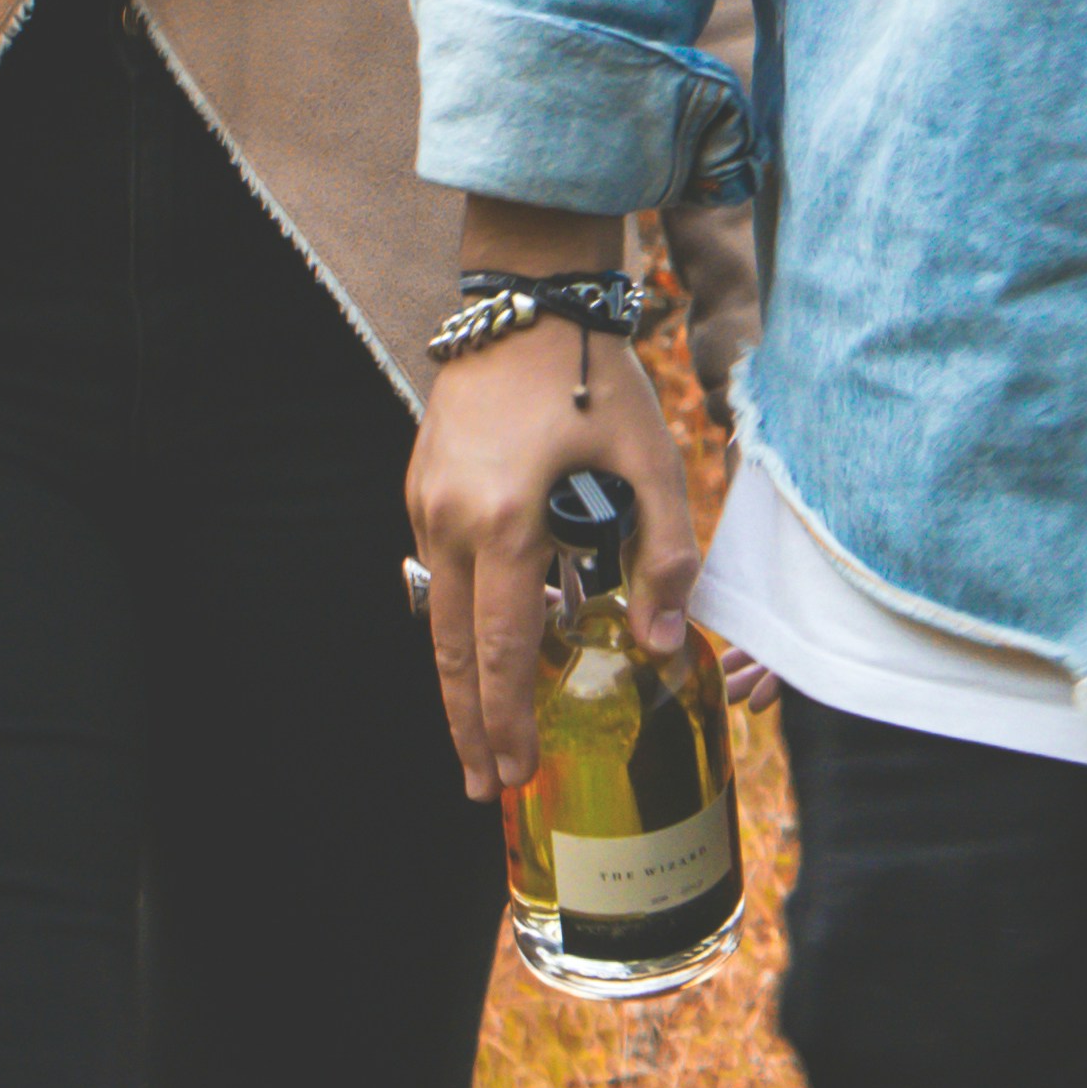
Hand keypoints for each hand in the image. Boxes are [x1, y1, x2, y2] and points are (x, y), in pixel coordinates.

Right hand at [407, 310, 700, 801]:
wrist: (527, 300)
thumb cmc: (595, 377)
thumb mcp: (651, 462)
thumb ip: (664, 554)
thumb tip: (661, 644)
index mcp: (507, 521)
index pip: (500, 648)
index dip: (509, 719)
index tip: (517, 772)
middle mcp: (452, 521)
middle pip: (450, 652)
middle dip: (470, 726)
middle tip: (486, 786)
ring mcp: (427, 504)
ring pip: (435, 618)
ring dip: (457, 683)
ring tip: (481, 738)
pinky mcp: (421, 487)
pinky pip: (437, 574)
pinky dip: (457, 624)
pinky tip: (487, 650)